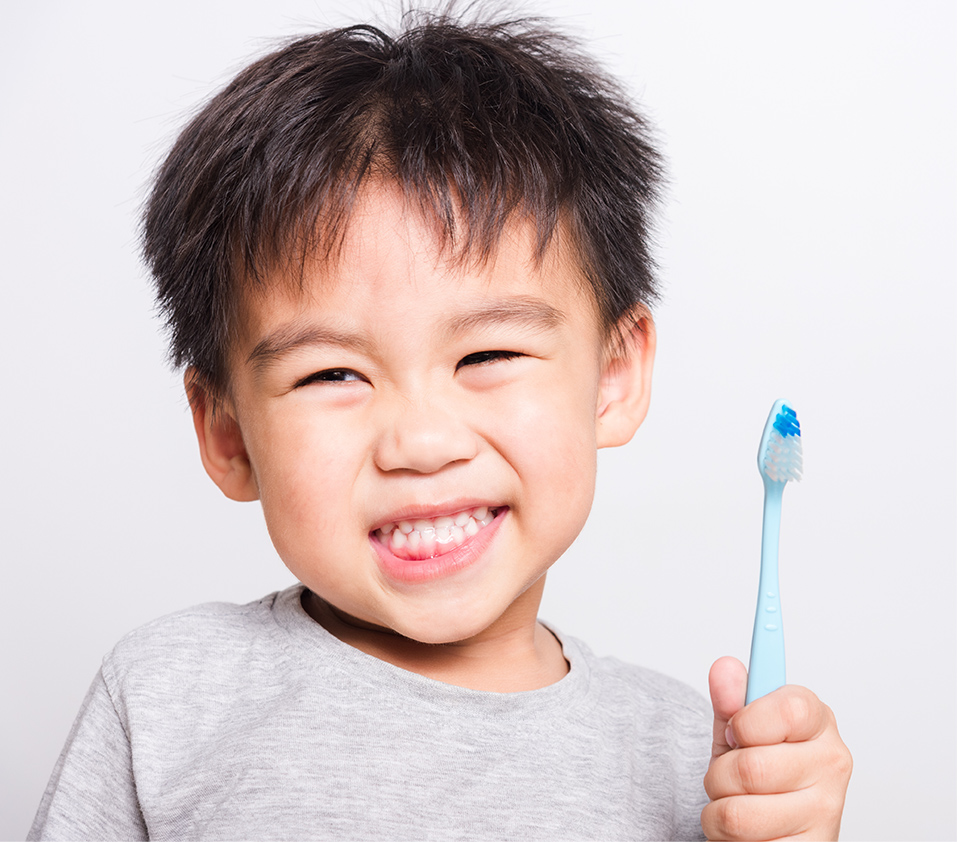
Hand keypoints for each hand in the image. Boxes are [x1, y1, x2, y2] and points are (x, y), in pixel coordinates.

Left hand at [701, 657, 852, 840]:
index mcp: (817, 721)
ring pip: (739, 813)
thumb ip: (730, 700)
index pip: (789, 709)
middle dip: (719, 775)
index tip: (737, 730)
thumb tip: (724, 667)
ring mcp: (827, 812)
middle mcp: (832, 763)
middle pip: (752, 767)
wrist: (770, 827)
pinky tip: (750, 831)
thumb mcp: (737, 732)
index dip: (747, 721)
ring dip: (719, 811)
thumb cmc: (756, 773)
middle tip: (730, 776)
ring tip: (737, 804)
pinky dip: (727, 839)